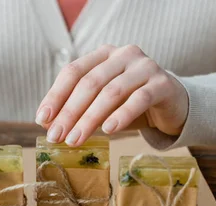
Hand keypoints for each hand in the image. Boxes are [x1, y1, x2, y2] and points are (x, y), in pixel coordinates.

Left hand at [35, 44, 188, 146]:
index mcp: (103, 55)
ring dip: (90, 118)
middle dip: (69, 112)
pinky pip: (139, 99)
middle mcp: (123, 55)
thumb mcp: (101, 106)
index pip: (73, 72)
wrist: (173, 104)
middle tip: (56, 136)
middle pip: (90, 83)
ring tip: (75, 140)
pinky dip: (121, 115)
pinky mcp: (163, 83)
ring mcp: (144, 66)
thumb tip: (47, 124)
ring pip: (111, 92)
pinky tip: (109, 131)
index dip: (55, 96)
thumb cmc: (130, 104)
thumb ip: (77, 109)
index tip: (42, 120)